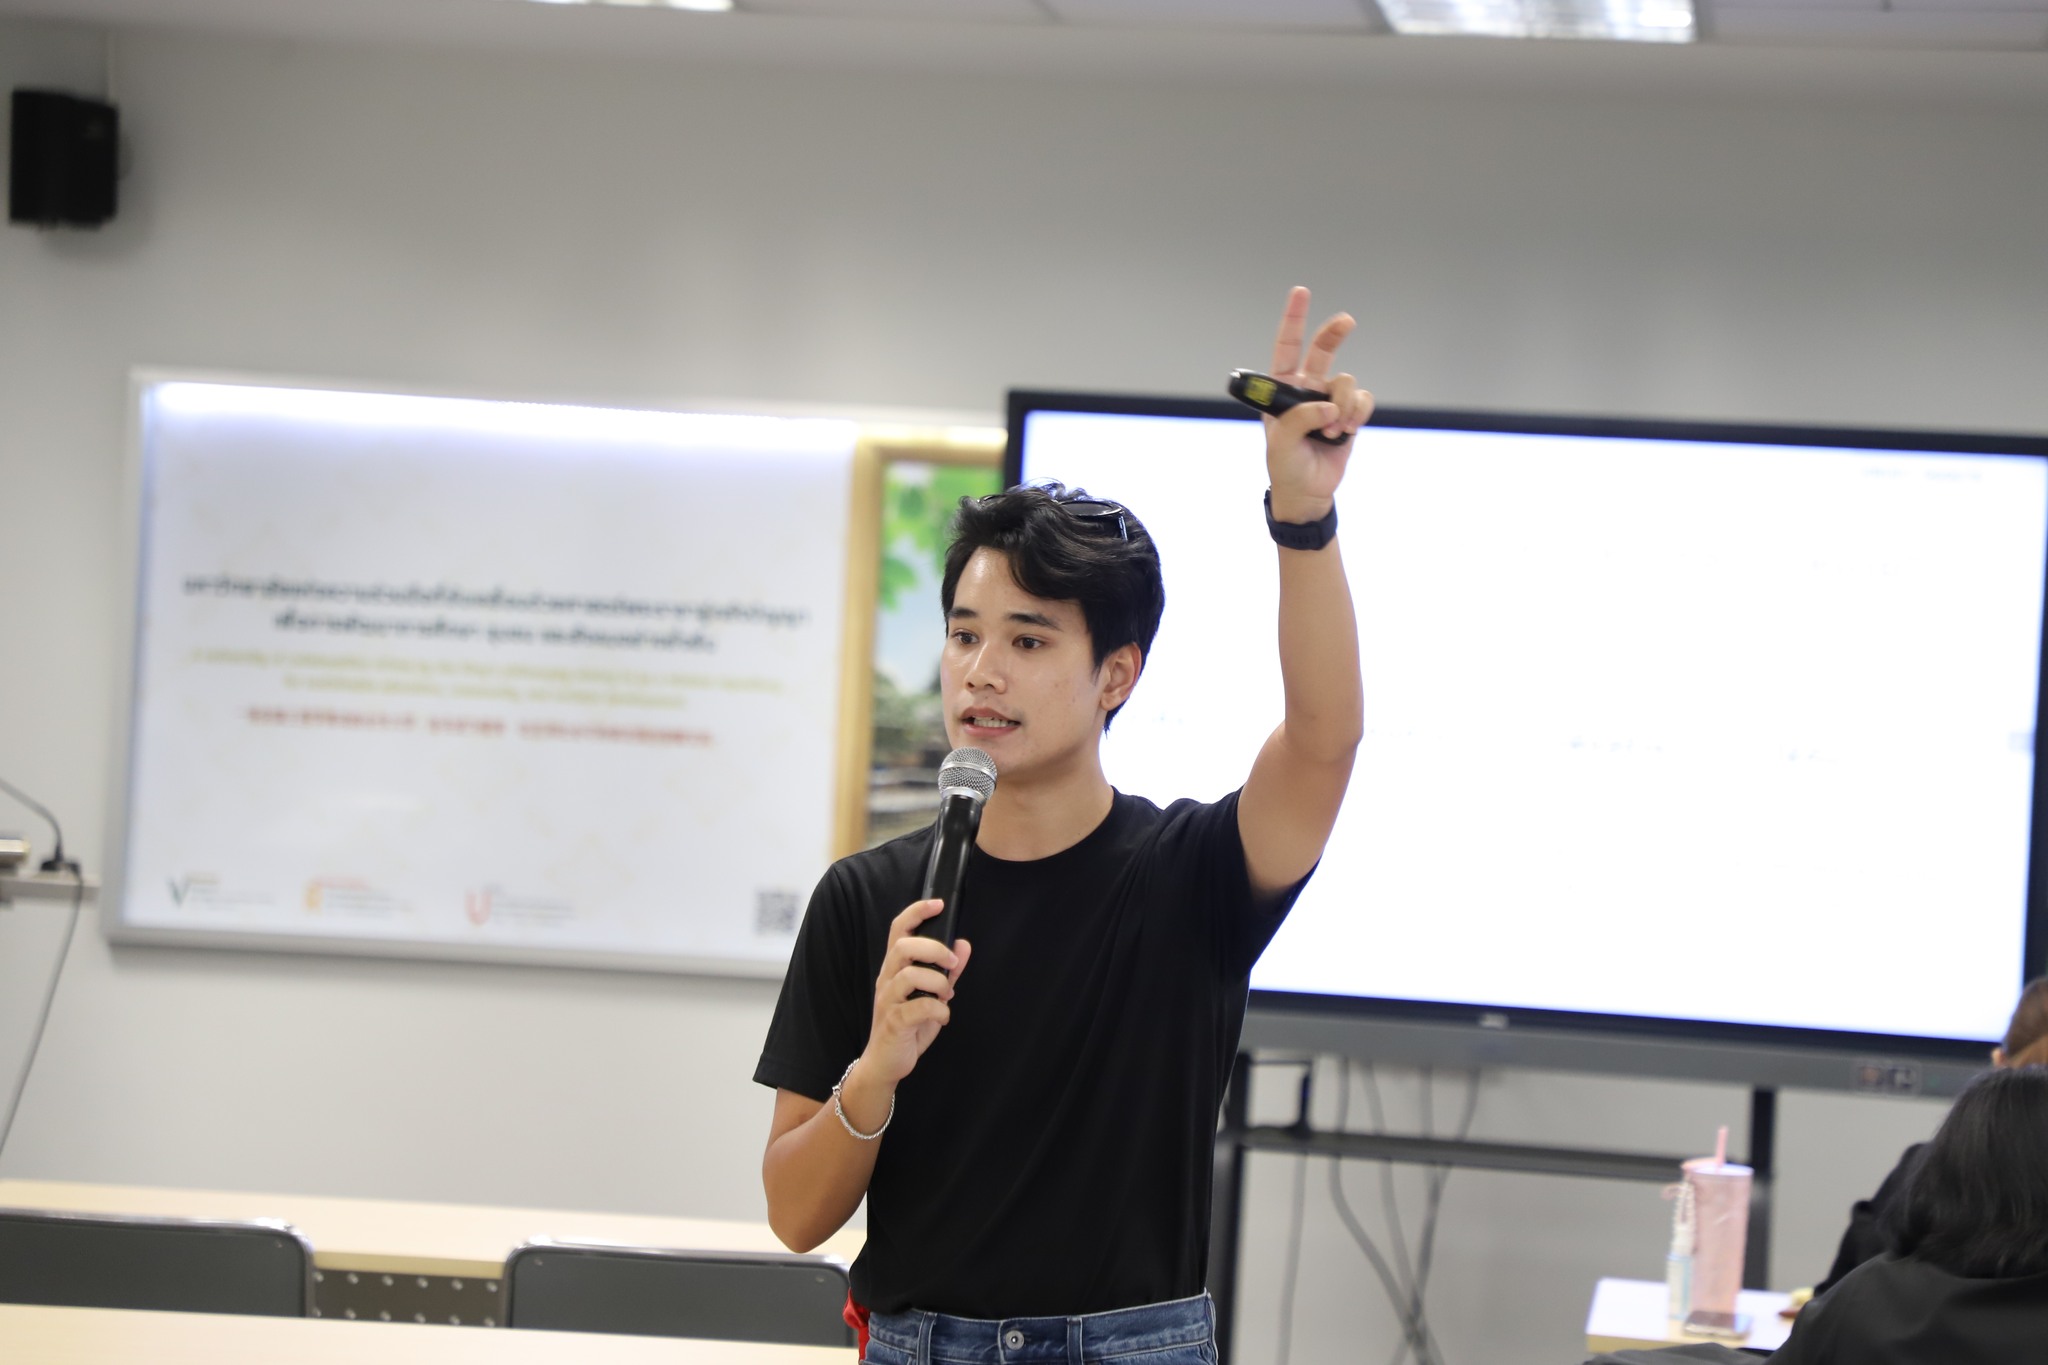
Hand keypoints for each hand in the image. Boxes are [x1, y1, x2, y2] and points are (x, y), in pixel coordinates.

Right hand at [861, 899, 973, 1088]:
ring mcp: (888, 1000)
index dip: (916, 913)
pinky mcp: (894, 1022)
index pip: (898, 930)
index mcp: (894, 968)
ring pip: (909, 975)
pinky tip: (943, 1017)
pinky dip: (939, 1011)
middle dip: (933, 948)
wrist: (885, 1063)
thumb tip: (964, 945)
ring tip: (947, 994)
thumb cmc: (907, 1026)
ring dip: (938, 982)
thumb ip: (947, 970)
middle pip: (903, 946)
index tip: (937, 903)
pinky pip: (918, 1008)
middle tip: (952, 962)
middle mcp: (887, 979)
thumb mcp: (931, 995)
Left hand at [1264, 286, 1373, 521]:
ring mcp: (1330, 400)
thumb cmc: (1286, 467)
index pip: (1286, 347)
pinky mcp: (1349, 415)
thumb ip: (1299, 421)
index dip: (1293, 319)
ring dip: (1343, 406)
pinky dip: (1358, 414)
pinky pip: (1362, 401)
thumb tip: (1326, 407)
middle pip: (1323, 350)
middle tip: (1347, 321)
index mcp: (1282, 390)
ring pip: (1346, 383)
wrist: (1308, 492)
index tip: (1301, 292)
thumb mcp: (1281, 446)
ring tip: (1332, 430)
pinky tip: (1346, 431)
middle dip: (1335, 333)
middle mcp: (1307, 389)